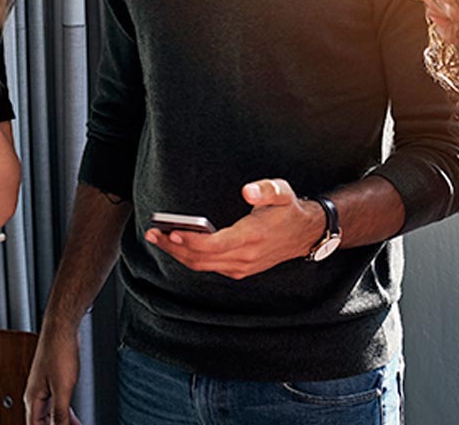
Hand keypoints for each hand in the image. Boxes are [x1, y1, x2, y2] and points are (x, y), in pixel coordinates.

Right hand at [24, 324, 83, 424]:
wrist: (62, 329)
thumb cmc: (59, 352)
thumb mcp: (63, 388)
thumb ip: (59, 412)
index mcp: (33, 398)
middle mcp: (35, 394)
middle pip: (41, 421)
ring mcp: (43, 386)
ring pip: (49, 412)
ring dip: (62, 421)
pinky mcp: (52, 379)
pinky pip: (56, 402)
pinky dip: (64, 411)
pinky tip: (73, 415)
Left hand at [143, 178, 325, 279]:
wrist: (306, 234)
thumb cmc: (289, 210)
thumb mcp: (282, 193)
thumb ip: (266, 190)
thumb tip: (248, 191)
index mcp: (251, 238)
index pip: (214, 245)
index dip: (191, 240)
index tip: (171, 231)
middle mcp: (244, 257)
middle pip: (201, 258)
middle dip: (174, 247)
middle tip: (153, 234)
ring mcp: (241, 267)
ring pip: (202, 265)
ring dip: (178, 254)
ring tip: (158, 239)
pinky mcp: (239, 270)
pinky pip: (208, 267)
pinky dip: (190, 258)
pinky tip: (176, 246)